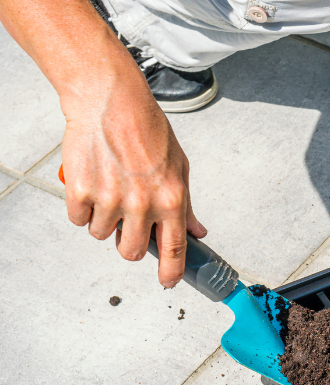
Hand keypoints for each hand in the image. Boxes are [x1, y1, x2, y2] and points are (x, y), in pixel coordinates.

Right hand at [61, 67, 206, 287]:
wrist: (110, 103)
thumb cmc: (146, 130)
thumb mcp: (179, 167)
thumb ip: (186, 204)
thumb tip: (196, 231)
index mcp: (171, 199)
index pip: (174, 249)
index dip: (170, 272)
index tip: (167, 281)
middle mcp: (141, 204)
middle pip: (130, 251)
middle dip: (127, 243)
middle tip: (127, 222)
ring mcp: (109, 199)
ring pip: (101, 235)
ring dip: (103, 220)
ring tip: (110, 189)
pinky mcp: (80, 191)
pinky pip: (78, 219)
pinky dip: (82, 207)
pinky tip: (92, 182)